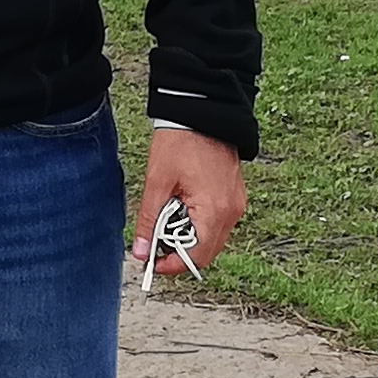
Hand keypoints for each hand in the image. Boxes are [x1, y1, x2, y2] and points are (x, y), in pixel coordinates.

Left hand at [132, 126, 248, 283]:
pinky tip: (180, 209)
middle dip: (180, 252)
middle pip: (207, 251)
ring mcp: (236, 204)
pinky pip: (217, 222)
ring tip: (166, 219)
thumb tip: (141, 251)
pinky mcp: (235, 195)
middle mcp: (232, 212)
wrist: (202, 112)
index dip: (173, 265)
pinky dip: (199, 224)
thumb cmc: (181, 142)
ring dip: (188, 238)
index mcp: (214, 211)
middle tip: (155, 243)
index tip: (153, 263)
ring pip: (212, 238)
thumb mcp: (157, 183)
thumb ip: (149, 221)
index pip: (197, 256)